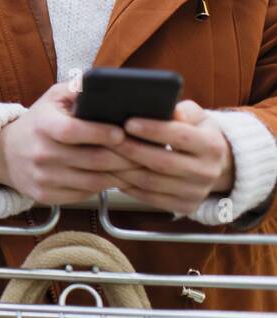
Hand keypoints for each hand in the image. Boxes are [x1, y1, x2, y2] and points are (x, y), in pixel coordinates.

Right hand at [0, 80, 141, 204]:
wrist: (5, 153)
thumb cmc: (38, 123)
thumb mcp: (52, 99)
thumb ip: (78, 90)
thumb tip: (108, 85)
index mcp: (42, 125)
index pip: (72, 131)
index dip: (100, 133)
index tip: (123, 132)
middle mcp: (40, 153)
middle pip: (92, 160)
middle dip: (125, 157)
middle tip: (146, 153)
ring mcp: (42, 177)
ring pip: (93, 181)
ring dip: (120, 175)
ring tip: (137, 167)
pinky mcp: (45, 196)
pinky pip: (84, 194)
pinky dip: (103, 187)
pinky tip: (114, 177)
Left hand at [107, 100, 234, 215]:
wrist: (213, 165)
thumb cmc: (195, 133)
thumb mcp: (196, 117)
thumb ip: (184, 111)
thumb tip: (169, 111)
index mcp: (212, 146)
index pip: (180, 137)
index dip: (153, 130)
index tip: (128, 122)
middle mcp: (207, 172)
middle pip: (163, 163)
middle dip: (132, 150)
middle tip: (108, 139)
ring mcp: (196, 192)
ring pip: (152, 183)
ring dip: (124, 170)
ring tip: (104, 156)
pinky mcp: (185, 206)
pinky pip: (150, 198)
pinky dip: (128, 186)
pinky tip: (112, 173)